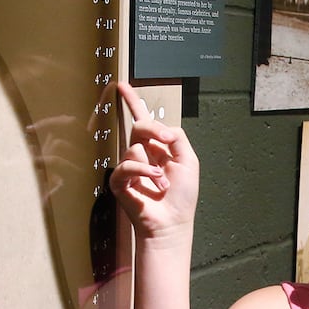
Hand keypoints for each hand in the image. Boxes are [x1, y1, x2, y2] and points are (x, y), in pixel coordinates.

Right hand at [108, 81, 198, 245]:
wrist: (171, 222)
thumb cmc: (181, 196)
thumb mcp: (188, 160)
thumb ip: (176, 137)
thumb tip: (159, 128)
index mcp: (158, 148)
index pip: (144, 121)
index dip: (133, 103)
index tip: (122, 86)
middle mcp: (142, 155)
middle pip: (140, 126)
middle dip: (152, 130)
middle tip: (165, 141)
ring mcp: (129, 167)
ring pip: (135, 146)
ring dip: (153, 162)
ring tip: (163, 181)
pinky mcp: (119, 181)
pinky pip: (127, 164)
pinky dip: (143, 171)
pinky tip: (155, 181)